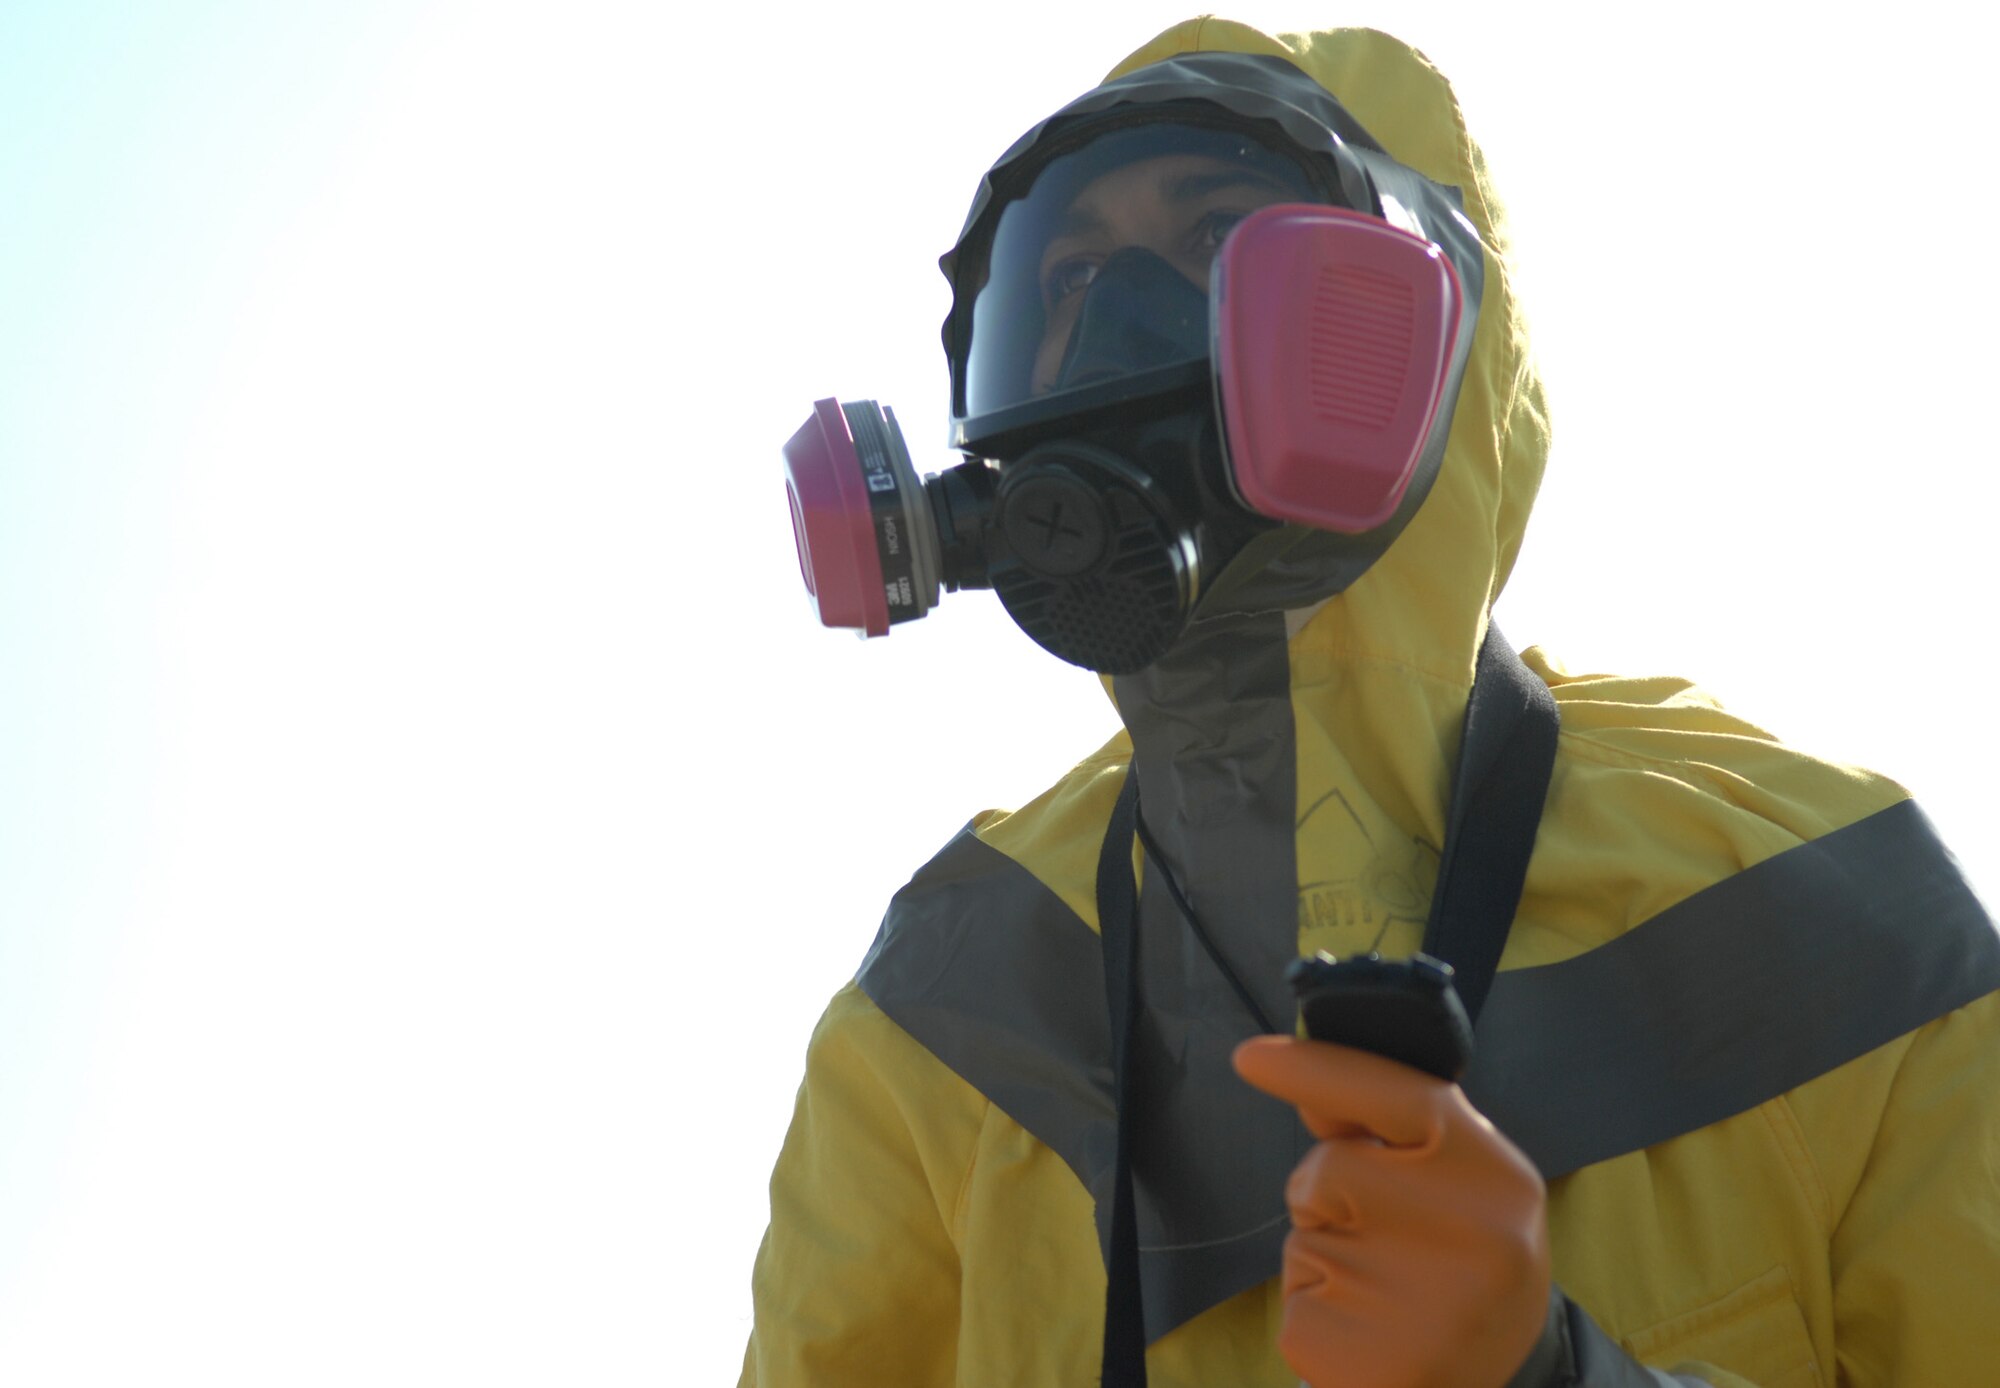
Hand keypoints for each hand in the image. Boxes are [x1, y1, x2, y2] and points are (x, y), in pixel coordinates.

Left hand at [1233, 1035, 1550, 1387]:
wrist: (1494, 1375)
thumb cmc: (1464, 1257)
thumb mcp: (1458, 1183)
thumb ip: (1390, 1133)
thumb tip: (1309, 1090)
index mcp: (1495, 1173)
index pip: (1395, 1094)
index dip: (1318, 1069)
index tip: (1251, 1057)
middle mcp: (1466, 1230)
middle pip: (1329, 1167)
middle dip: (1329, 1190)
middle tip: (1385, 1234)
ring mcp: (1415, 1299)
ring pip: (1307, 1234)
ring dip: (1325, 1250)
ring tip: (1388, 1287)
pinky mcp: (1360, 1352)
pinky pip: (1295, 1294)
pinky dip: (1315, 1304)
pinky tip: (1367, 1327)